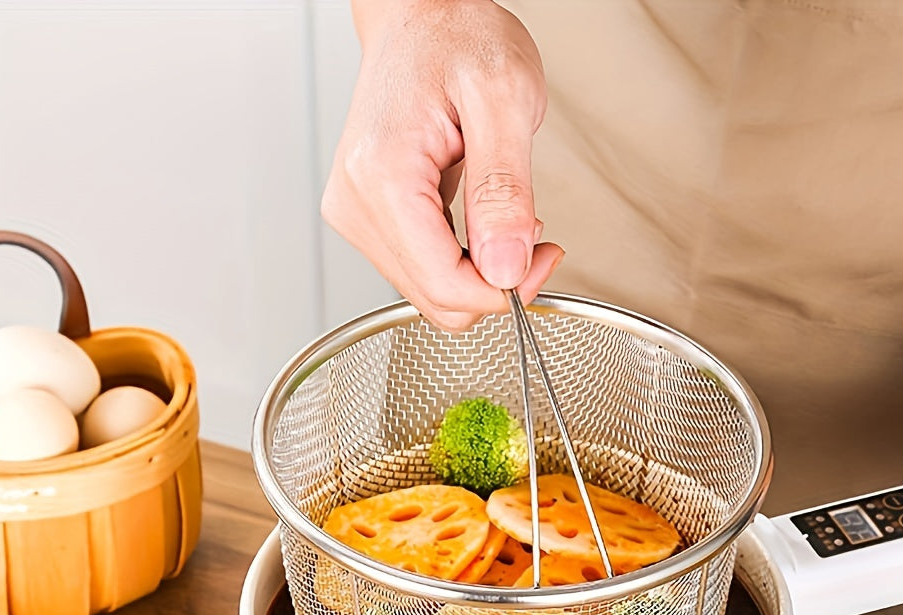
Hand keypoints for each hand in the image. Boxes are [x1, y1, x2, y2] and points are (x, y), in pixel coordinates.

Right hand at [322, 0, 563, 331]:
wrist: (420, 14)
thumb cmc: (457, 37)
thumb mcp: (503, 100)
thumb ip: (503, 190)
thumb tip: (505, 269)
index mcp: (383, 178)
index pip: (444, 284)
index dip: (506, 290)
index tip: (545, 258)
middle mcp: (357, 204)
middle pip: (435, 299)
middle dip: (494, 284)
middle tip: (532, 237)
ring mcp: (357, 214)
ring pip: (430, 292)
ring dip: (479, 273)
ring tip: (505, 217)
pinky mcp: (368, 218)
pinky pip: (423, 271)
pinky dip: (462, 262)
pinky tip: (481, 223)